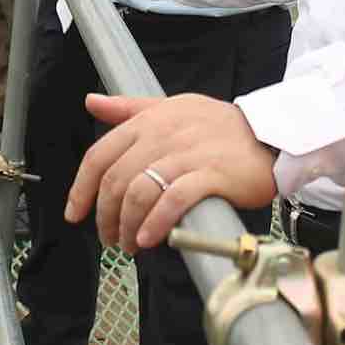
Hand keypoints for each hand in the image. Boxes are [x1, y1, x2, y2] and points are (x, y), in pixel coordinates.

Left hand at [68, 93, 278, 250]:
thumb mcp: (172, 107)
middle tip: (109, 237)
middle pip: (116, 181)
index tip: (75, 213)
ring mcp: (187, 155)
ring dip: (127, 225)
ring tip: (130, 243)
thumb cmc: (219, 125)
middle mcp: (163, 135)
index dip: (81, 188)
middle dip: (105, 215)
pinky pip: (174, 201)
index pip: (100, 155)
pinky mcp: (211, 175)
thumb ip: (130, 108)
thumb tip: (91, 101)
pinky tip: (150, 238)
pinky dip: (156, 222)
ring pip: (140, 193)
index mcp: (149, 120)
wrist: (270, 133)